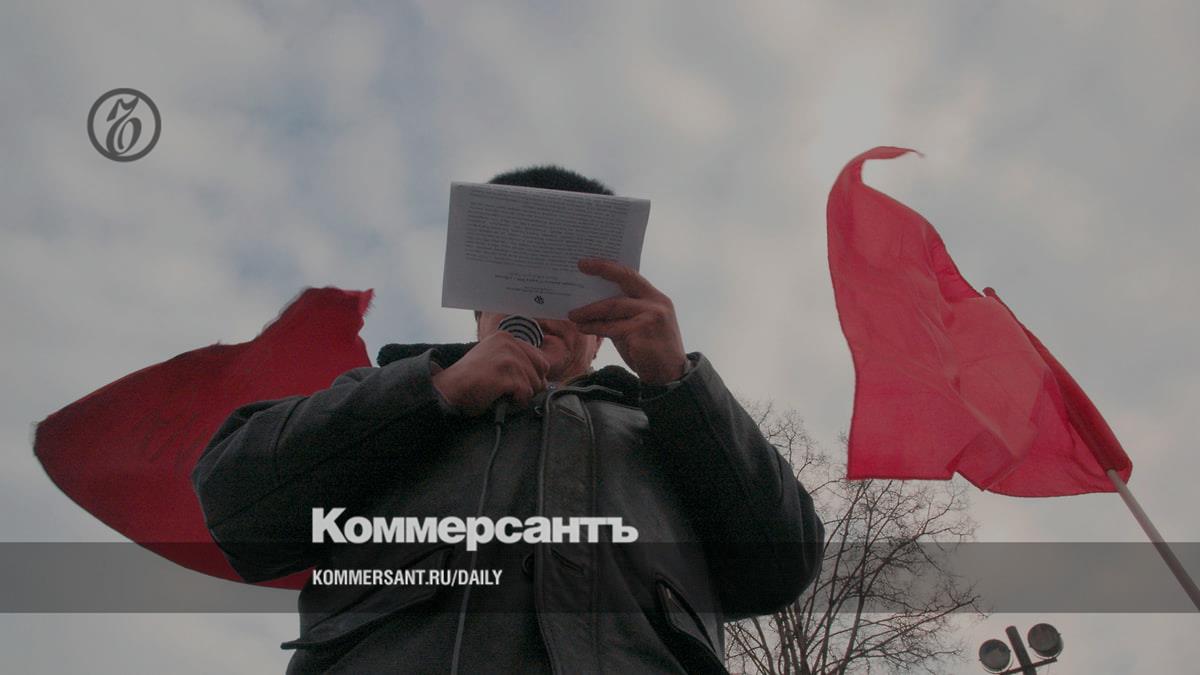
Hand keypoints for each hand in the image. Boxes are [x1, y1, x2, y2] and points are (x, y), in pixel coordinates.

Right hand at [432, 332, 549, 416]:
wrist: (449, 390)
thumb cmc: (471, 381)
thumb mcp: (495, 360)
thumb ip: (517, 362)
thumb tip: (545, 381)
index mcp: (507, 337)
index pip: (540, 360)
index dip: (533, 377)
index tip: (516, 384)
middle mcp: (509, 343)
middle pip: (540, 372)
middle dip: (529, 386)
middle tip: (509, 392)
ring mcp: (507, 357)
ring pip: (534, 384)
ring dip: (520, 396)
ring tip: (501, 395)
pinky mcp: (505, 373)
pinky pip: (525, 394)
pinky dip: (516, 403)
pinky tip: (501, 399)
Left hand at [569, 258, 687, 385]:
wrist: (669, 376)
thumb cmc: (651, 350)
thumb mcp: (640, 325)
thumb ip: (623, 313)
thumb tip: (593, 303)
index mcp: (656, 298)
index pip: (631, 275)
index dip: (609, 267)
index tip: (587, 262)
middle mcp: (656, 303)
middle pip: (624, 281)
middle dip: (601, 271)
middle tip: (580, 267)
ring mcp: (650, 317)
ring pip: (613, 307)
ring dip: (590, 310)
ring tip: (573, 314)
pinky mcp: (641, 334)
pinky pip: (611, 328)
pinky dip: (594, 327)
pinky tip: (583, 328)